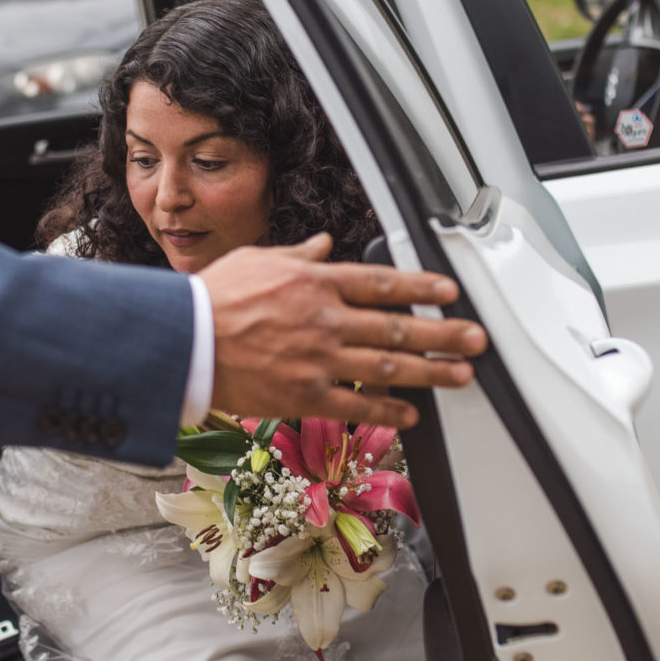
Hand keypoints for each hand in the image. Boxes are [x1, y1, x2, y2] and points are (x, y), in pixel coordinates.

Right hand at [200, 234, 485, 428]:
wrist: (184, 342)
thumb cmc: (213, 300)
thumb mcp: (258, 261)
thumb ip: (299, 257)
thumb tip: (323, 246)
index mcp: (315, 283)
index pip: (383, 283)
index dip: (422, 288)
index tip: (449, 293)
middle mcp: (325, 320)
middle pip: (398, 329)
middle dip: (444, 335)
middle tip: (475, 339)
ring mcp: (318, 359)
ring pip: (388, 369)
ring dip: (430, 372)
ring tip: (460, 375)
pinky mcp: (304, 395)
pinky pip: (356, 405)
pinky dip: (387, 411)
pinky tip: (410, 414)